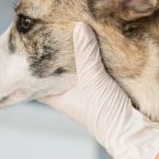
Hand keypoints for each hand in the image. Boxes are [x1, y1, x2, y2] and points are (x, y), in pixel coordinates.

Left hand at [42, 23, 158, 158]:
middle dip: (55, 52)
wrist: (132, 130)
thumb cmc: (105, 112)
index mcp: (57, 97)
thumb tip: (79, 27)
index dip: (30, 63)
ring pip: (76, 68)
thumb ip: (85, 53)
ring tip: (71, 29)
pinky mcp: (102, 88)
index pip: (36, 78)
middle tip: (51, 28)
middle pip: (56, 70)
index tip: (26, 43)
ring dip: (77, 53)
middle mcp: (68, 94)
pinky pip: (93, 68)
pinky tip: (95, 42)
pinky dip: (93, 57)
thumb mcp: (92, 79)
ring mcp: (85, 91)